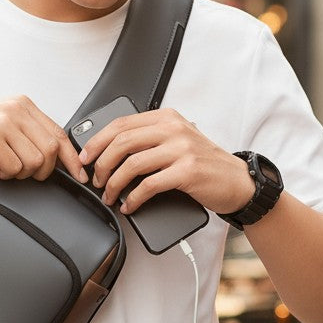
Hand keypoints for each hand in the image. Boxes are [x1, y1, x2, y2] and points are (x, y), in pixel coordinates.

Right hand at [0, 96, 88, 183]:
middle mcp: (15, 109)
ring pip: (36, 162)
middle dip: (42, 170)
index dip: (72, 158)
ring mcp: (3, 122)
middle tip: (21, 171)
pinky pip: (15, 169)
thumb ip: (29, 134)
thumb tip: (61, 155)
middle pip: (52, 150)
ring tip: (1, 164)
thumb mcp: (2, 127)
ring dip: (20, 173)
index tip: (80, 174)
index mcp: (21, 104)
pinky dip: (4, 175)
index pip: (59, 133)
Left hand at [76, 108, 253, 212]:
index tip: (84, 158)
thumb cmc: (204, 164)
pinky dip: (133, 198)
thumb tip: (109, 151)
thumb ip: (150, 139)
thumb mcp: (177, 141)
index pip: (121, 124)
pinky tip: (129, 205)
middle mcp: (173, 129)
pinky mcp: (187, 171)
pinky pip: (149, 185)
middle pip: (122, 142)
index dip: (97, 141)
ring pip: (132, 164)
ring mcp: (181, 149)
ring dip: (114, 184)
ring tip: (109, 196)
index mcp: (167, 118)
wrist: (238, 181)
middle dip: (101, 164)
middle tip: (94, 180)